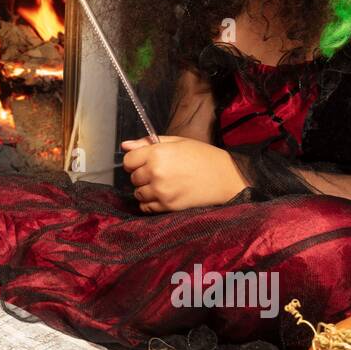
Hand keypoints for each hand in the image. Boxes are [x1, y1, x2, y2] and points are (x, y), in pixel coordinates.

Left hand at [121, 135, 246, 212]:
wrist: (226, 178)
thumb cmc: (203, 157)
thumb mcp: (177, 142)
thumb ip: (148, 143)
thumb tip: (125, 145)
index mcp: (157, 153)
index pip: (128, 160)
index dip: (134, 161)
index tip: (143, 162)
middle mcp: (156, 172)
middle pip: (133, 177)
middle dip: (141, 175)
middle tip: (158, 172)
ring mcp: (161, 191)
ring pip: (138, 193)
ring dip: (146, 189)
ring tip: (162, 184)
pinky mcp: (168, 206)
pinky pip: (146, 207)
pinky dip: (150, 203)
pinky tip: (163, 195)